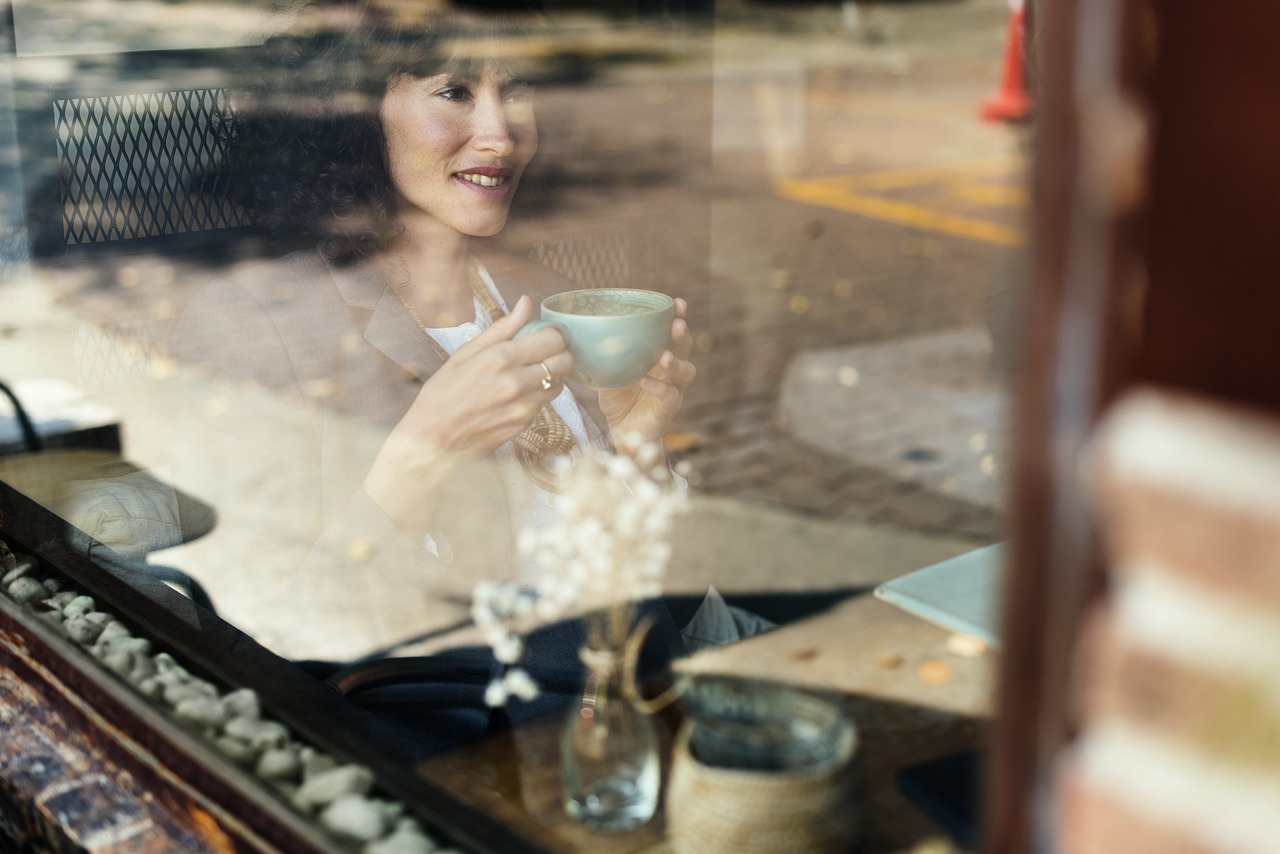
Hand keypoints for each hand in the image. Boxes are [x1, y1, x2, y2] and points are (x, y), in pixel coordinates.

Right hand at [365, 295, 572, 535]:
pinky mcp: (525, 424)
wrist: (432, 439)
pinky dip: (537, 396)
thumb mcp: (466, 353)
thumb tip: (526, 303)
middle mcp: (517, 382)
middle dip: (559, 353)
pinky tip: (515, 395)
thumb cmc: (442, 394)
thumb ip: (501, 328)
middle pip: (565, 361)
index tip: (544, 335)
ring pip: (559, 383)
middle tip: (543, 353)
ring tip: (527, 375)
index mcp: (500, 358)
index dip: (554, 334)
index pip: (553, 339)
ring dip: (550, 376)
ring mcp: (524, 406)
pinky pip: (544, 404)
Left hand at [597, 298, 696, 445]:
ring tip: (664, 357)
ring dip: (676, 362)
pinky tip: (645, 381)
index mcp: (659, 354)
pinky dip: (658, 387)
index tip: (677, 303)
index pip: (671, 332)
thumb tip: (580, 334)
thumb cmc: (618, 397)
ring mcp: (674, 388)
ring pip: (686, 372)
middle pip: (685, 348)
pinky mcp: (669, 408)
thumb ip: (605, 355)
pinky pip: (669, 395)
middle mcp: (671, 369)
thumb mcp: (609, 372)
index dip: (677, 316)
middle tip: (677, 325)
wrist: (621, 430)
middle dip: (682, 335)